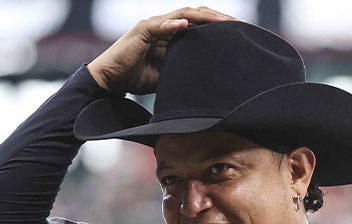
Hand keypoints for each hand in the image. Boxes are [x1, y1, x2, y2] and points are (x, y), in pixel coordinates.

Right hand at [87, 6, 234, 93]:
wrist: (110, 80)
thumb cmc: (136, 77)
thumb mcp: (167, 75)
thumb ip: (183, 69)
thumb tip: (206, 78)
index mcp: (173, 34)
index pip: (200, 24)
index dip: (219, 26)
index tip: (240, 31)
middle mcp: (165, 25)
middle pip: (196, 15)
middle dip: (218, 18)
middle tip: (239, 24)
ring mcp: (153, 26)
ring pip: (182, 15)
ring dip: (203, 17)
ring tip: (221, 20)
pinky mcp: (141, 31)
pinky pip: (158, 25)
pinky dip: (172, 25)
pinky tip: (186, 24)